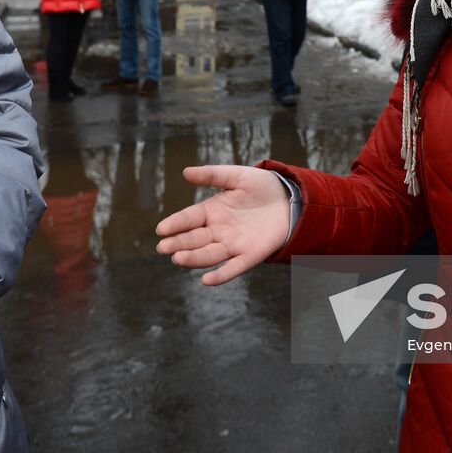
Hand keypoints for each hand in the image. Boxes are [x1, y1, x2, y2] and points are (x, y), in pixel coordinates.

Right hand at [156, 165, 289, 284]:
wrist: (290, 200)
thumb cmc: (262, 187)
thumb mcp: (237, 176)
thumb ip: (212, 175)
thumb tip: (185, 172)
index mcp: (212, 210)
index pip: (189, 218)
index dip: (175, 223)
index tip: (161, 229)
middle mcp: (218, 230)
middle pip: (194, 239)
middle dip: (178, 244)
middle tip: (163, 247)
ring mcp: (232, 245)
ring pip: (208, 254)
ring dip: (193, 259)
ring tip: (178, 259)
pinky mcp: (249, 256)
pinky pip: (233, 268)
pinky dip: (220, 275)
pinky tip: (206, 280)